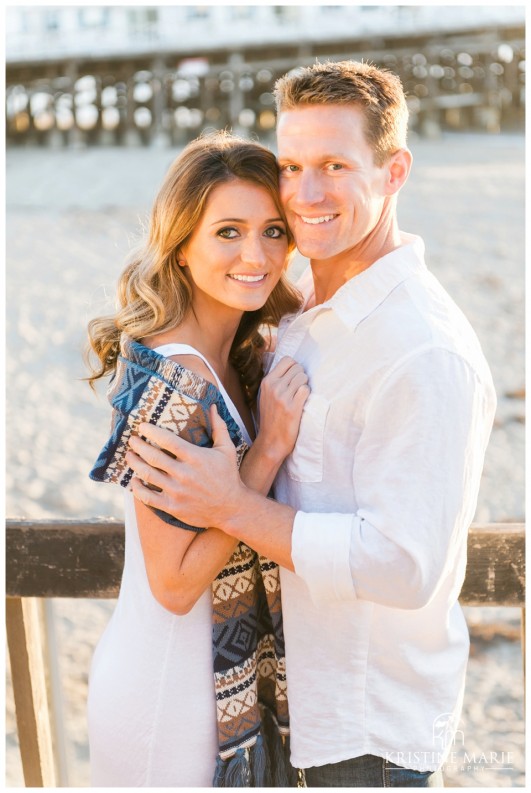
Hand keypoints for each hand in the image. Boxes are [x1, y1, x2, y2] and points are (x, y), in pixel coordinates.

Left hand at [125, 405, 243, 528]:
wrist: (231, 508)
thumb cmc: (228, 476)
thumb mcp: (227, 449)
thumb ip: (219, 427)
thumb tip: (213, 406)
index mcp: (195, 457)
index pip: (167, 441)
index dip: (151, 432)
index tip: (142, 427)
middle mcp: (184, 474)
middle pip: (152, 456)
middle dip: (138, 445)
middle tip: (131, 440)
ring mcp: (177, 491)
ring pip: (147, 474)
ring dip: (134, 463)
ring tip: (129, 455)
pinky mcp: (172, 506)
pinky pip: (148, 497)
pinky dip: (137, 488)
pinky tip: (134, 480)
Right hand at [256, 356, 309, 460]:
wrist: (271, 440)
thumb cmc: (271, 417)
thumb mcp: (266, 395)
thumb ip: (275, 380)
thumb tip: (291, 365)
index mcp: (267, 382)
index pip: (287, 360)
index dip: (294, 367)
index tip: (294, 377)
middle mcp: (274, 387)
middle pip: (297, 367)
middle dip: (301, 376)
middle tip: (298, 389)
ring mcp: (283, 397)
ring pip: (303, 377)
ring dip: (305, 385)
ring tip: (299, 396)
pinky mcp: (292, 407)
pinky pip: (306, 390)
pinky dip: (306, 395)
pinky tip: (301, 402)